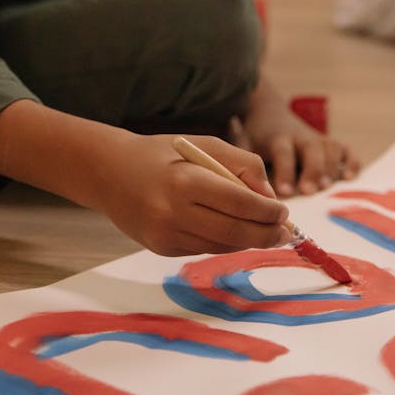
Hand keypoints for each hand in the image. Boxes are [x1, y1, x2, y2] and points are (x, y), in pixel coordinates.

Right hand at [97, 132, 291, 256]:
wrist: (110, 173)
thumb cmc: (165, 154)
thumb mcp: (205, 145)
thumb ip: (243, 165)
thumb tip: (270, 199)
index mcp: (186, 180)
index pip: (239, 203)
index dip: (268, 211)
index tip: (284, 212)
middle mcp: (173, 212)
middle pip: (235, 233)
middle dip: (266, 234)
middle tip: (284, 231)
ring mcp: (165, 235)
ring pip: (222, 246)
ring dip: (248, 241)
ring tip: (265, 232)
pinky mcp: (161, 249)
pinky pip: (204, 249)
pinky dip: (224, 242)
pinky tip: (231, 231)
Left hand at [238, 75, 360, 196]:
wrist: (268, 113)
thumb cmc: (255, 137)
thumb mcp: (244, 145)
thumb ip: (244, 165)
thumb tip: (245, 193)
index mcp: (278, 138)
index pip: (283, 152)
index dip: (285, 171)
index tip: (285, 192)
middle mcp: (301, 137)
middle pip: (312, 149)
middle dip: (313, 169)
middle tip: (310, 190)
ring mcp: (318, 139)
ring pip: (331, 148)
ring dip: (332, 167)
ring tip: (327, 186)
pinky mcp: (329, 143)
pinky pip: (346, 149)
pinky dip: (352, 161)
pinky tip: (350, 177)